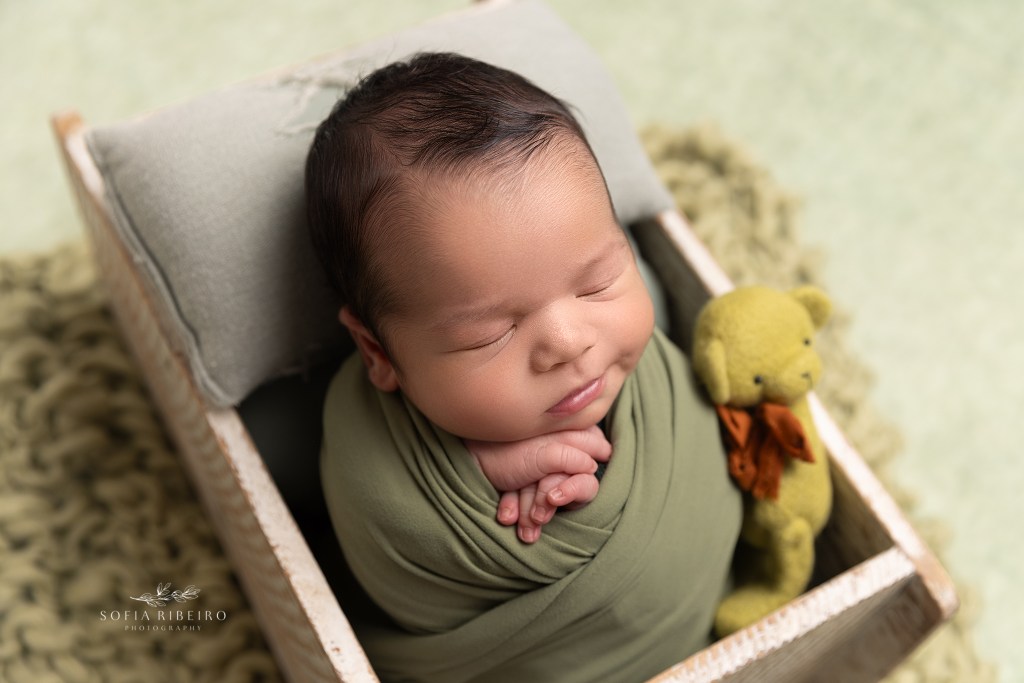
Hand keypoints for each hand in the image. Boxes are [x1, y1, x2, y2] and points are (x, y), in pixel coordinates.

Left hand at [465, 426, 611, 542]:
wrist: (470, 458)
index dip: (575, 486)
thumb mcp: (544, 453)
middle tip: (535, 513)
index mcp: (573, 436)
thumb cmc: (506, 451)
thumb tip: (592, 469)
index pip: (589, 466)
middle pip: (570, 487)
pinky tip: (506, 514)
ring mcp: (545, 471)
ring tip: (516, 521)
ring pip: (551, 502)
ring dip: (532, 513)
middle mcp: (563, 453)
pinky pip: (533, 504)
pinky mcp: (528, 485)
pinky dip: (519, 509)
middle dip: (548, 504)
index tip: (555, 497)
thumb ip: (573, 458)